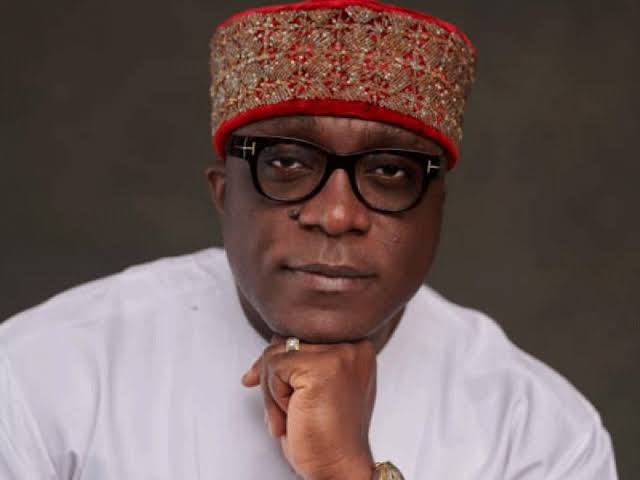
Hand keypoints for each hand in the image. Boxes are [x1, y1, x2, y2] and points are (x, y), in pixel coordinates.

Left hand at [241, 335, 376, 479]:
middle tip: (286, 410)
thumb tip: (266, 352)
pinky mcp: (322, 368)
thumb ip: (299, 360)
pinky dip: (273, 397)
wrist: (338, 468)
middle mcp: (353, 346)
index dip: (278, 358)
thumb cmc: (326, 435)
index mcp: (355, 348)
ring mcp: (340, 355)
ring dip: (272, 390)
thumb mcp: (313, 387)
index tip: (259, 378)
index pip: (302, 334)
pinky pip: (275, 368)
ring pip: (277, 353)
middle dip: (272, 376)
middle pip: (287, 339)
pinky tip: (292, 415)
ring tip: (292, 415)